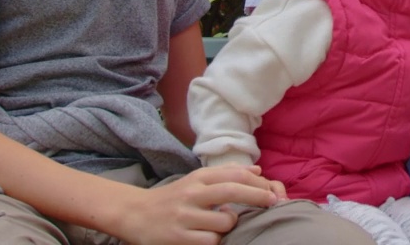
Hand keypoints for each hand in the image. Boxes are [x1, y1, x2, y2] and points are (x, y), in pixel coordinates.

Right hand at [117, 164, 281, 243]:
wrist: (135, 214)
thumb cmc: (174, 198)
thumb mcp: (196, 180)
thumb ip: (226, 174)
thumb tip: (258, 172)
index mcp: (198, 178)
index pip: (233, 174)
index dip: (257, 183)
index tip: (273, 191)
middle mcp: (191, 194)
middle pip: (231, 191)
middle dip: (257, 196)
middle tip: (273, 203)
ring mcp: (184, 216)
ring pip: (224, 222)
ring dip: (231, 225)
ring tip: (221, 224)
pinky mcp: (178, 237)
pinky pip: (210, 241)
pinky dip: (215, 240)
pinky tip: (207, 236)